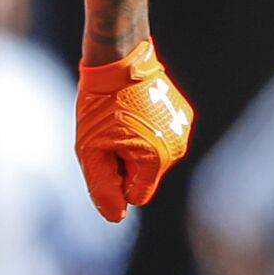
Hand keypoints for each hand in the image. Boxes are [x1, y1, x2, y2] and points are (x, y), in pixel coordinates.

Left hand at [76, 38, 192, 221]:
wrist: (117, 58)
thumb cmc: (99, 103)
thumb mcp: (90, 148)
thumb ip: (102, 186)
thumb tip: (115, 216)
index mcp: (157, 159)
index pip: (137, 195)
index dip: (115, 179)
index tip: (104, 153)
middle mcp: (178, 147)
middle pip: (145, 174)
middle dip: (124, 161)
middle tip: (108, 131)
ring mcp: (183, 129)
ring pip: (153, 154)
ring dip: (134, 144)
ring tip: (119, 116)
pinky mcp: (182, 113)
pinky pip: (161, 133)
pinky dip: (145, 127)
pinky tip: (132, 106)